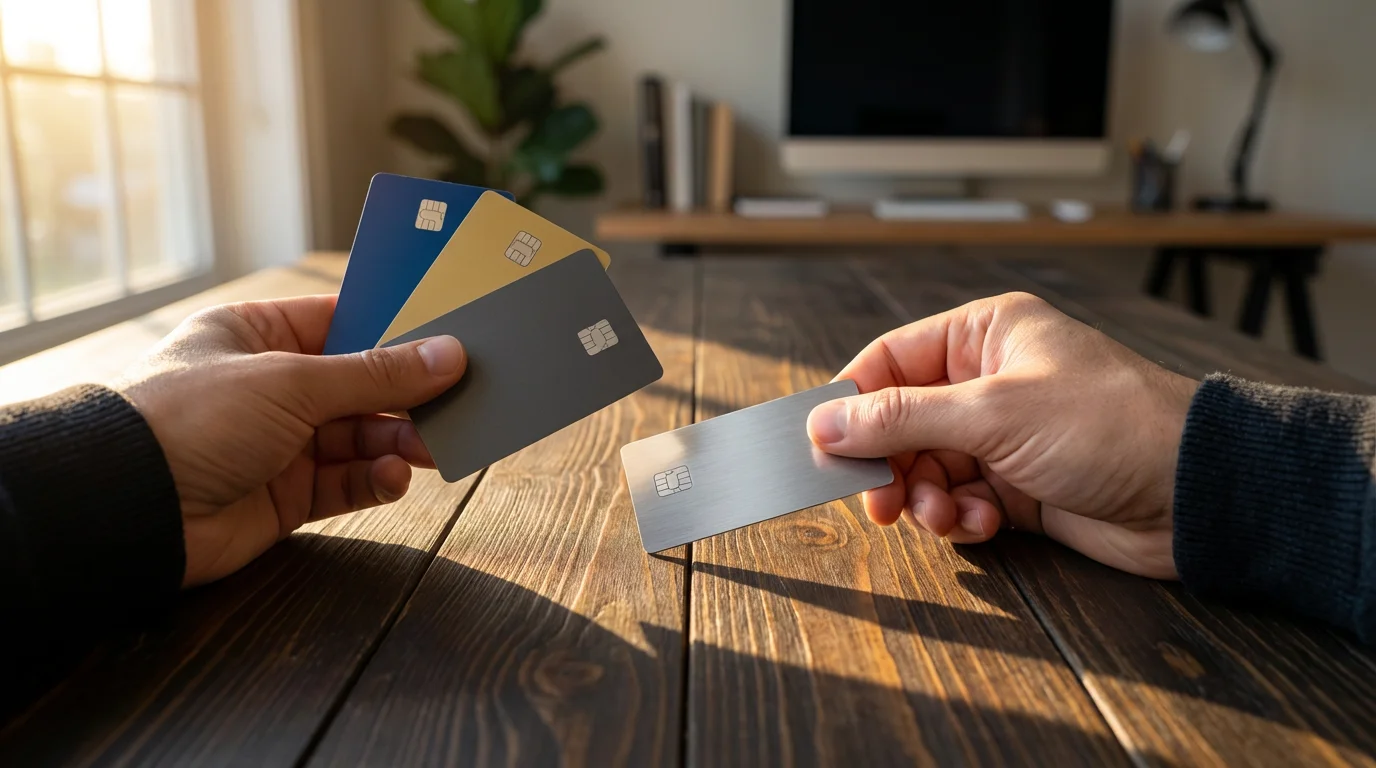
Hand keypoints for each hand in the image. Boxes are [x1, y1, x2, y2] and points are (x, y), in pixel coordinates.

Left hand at [116, 295, 466, 586]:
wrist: (130, 508)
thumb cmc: (193, 419)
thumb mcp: (293, 382)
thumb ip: (376, 375)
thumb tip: (449, 355)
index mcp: (257, 335)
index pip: (342, 322)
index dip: (397, 329)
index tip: (452, 333)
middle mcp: (270, 386)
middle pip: (360, 384)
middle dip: (409, 395)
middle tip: (462, 399)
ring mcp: (278, 443)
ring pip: (360, 436)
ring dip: (399, 442)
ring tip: (434, 447)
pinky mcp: (285, 496)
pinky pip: (346, 483)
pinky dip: (375, 480)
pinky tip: (394, 477)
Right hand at [807, 293, 1197, 578]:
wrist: (1195, 492)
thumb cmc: (1109, 424)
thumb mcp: (993, 412)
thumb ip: (901, 418)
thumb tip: (824, 423)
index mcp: (985, 334)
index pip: (890, 360)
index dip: (853, 404)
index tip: (824, 447)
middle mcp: (990, 380)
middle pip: (902, 422)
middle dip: (891, 465)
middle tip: (881, 503)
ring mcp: (1005, 435)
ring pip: (928, 468)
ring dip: (926, 498)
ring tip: (944, 516)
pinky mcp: (1020, 485)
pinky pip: (961, 500)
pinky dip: (960, 518)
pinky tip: (982, 524)